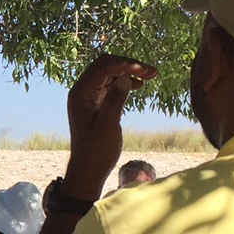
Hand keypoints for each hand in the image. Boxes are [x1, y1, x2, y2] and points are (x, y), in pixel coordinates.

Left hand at [62, 54, 157, 199]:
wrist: (89, 169)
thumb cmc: (97, 151)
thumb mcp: (108, 126)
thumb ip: (115, 100)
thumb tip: (125, 75)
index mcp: (80, 94)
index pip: (103, 67)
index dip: (125, 64)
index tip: (145, 70)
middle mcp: (82, 91)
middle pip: (106, 65)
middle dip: (128, 65)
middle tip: (152, 72)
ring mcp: (88, 96)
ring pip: (110, 73)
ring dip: (129, 72)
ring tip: (151, 76)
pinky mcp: (96, 102)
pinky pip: (110, 84)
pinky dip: (125, 81)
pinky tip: (139, 85)